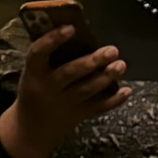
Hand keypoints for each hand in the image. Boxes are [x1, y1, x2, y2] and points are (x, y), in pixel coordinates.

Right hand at [0, 25, 131, 157]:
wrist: (31, 129)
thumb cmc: (35, 91)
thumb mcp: (33, 74)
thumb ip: (50, 57)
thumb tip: (77, 31)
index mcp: (33, 73)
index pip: (38, 53)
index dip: (53, 39)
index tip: (71, 28)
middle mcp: (48, 88)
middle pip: (70, 72)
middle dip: (93, 61)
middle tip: (112, 50)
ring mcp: (64, 104)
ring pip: (87, 90)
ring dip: (106, 77)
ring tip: (121, 65)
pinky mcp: (77, 115)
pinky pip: (97, 108)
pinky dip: (113, 101)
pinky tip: (126, 90)